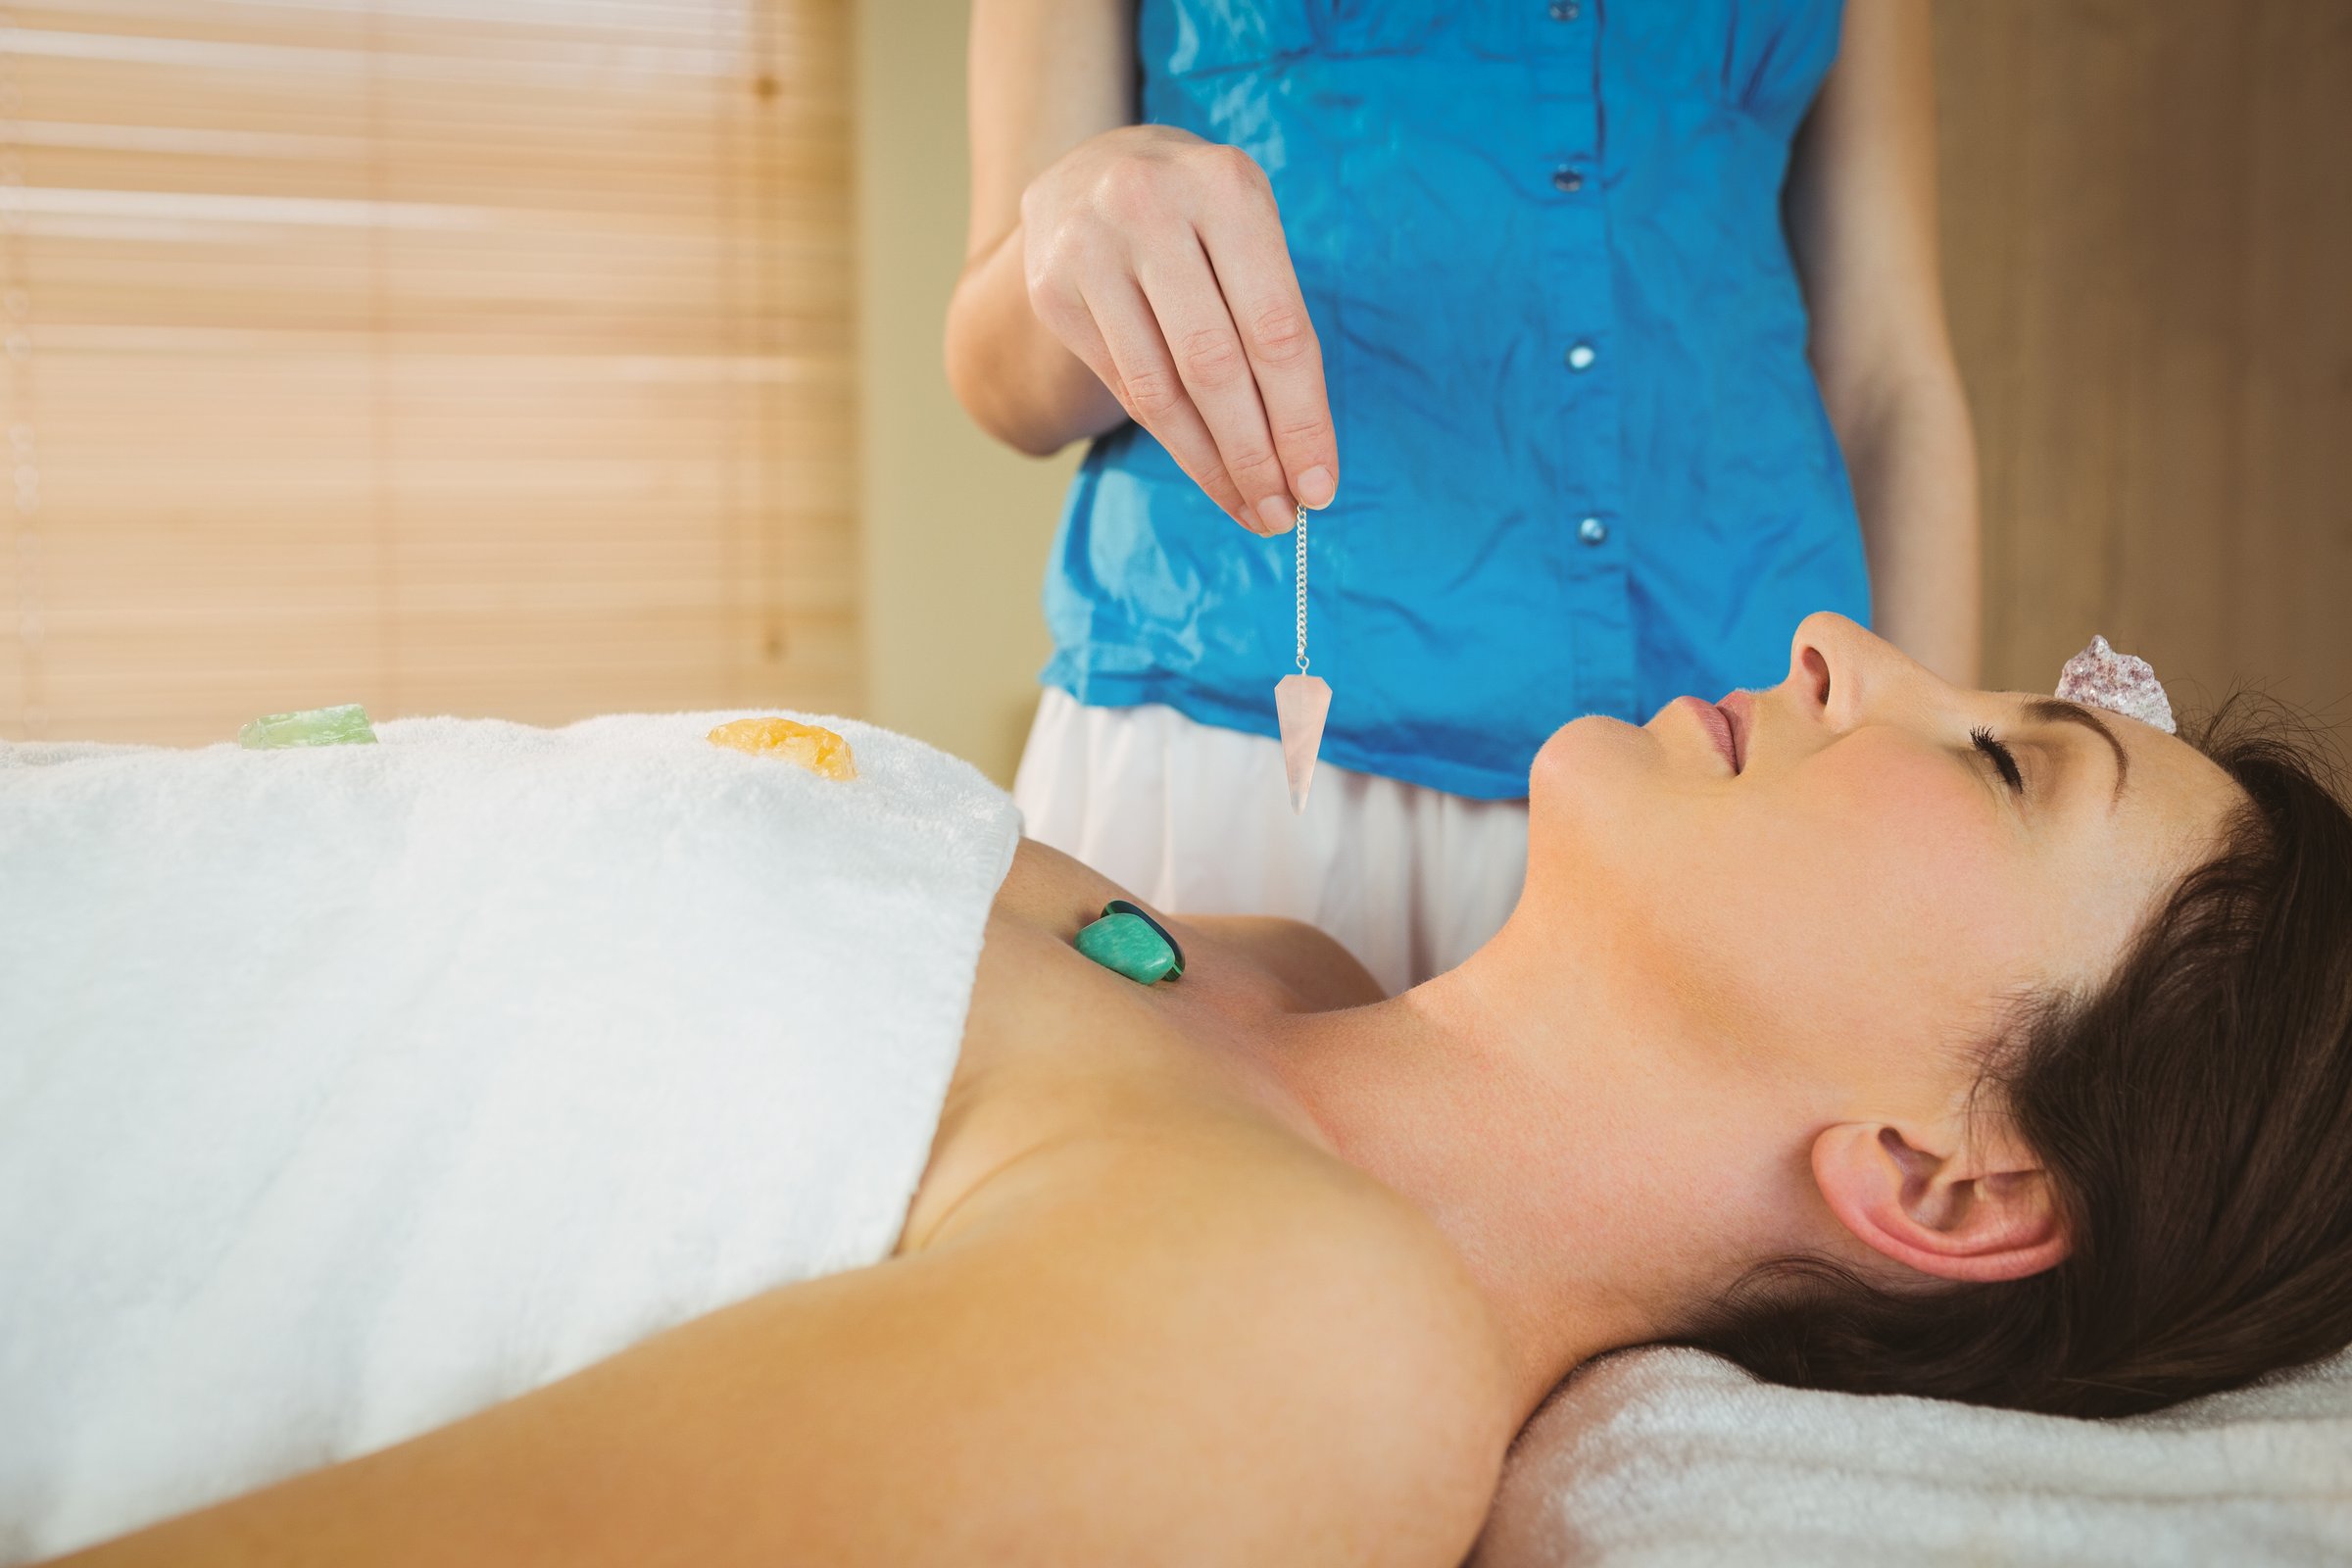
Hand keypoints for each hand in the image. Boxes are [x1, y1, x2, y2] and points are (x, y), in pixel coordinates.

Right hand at [1019, 125, 1337, 534]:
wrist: (1089, 170)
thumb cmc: (1198, 215)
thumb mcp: (1248, 229)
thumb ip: (1276, 320)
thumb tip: (1302, 455)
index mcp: (1224, 187)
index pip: (1274, 329)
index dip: (1301, 419)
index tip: (1319, 486)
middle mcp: (1149, 208)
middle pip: (1214, 366)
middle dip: (1255, 455)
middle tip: (1283, 515)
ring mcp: (1088, 249)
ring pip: (1160, 391)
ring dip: (1211, 465)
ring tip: (1250, 508)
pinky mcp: (1051, 291)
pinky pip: (1124, 388)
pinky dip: (1172, 441)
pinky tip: (1206, 471)